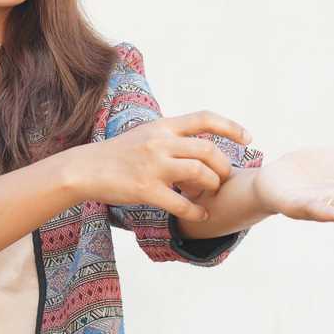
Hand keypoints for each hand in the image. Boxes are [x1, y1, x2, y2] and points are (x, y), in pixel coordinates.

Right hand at [72, 110, 252, 222]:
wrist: (85, 168)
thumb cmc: (117, 154)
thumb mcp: (145, 133)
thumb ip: (171, 136)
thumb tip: (199, 143)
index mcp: (162, 126)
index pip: (204, 118)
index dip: (230, 127)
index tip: (247, 139)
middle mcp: (160, 142)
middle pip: (208, 149)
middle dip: (223, 165)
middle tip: (224, 177)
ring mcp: (153, 166)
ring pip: (199, 174)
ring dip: (212, 185)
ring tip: (211, 193)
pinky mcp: (146, 189)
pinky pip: (181, 203)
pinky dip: (196, 211)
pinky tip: (201, 215)